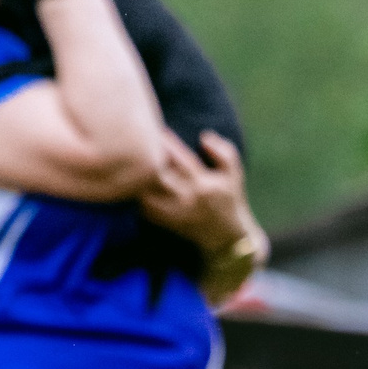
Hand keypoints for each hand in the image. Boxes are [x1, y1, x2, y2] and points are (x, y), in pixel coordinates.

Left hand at [140, 130, 263, 254]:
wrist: (227, 238)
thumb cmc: (229, 201)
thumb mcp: (234, 175)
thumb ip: (224, 153)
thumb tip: (205, 137)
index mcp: (203, 183)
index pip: (180, 158)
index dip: (166, 142)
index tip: (156, 129)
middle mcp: (188, 198)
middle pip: (158, 173)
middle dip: (147, 158)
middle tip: (136, 144)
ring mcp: (175, 212)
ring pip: (148, 191)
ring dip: (139, 177)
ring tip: (133, 163)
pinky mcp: (167, 222)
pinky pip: (145, 207)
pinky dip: (138, 195)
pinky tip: (135, 184)